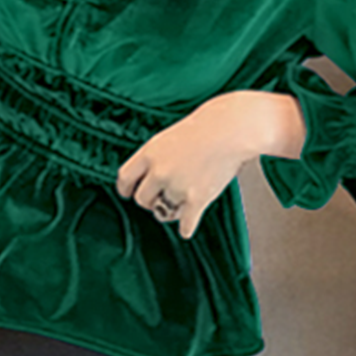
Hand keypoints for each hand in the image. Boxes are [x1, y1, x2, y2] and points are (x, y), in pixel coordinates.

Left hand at [115, 91, 274, 239]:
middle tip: (160, 197)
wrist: (230, 129)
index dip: (126, 189)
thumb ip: (154, 158)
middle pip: (142, 199)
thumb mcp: (167, 137)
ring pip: (163, 212)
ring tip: (179, 203)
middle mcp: (160, 171)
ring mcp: (178, 186)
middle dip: (150, 200)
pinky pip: (185, 223)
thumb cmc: (203, 128)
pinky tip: (186, 227)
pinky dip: (186, 227)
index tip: (128, 193)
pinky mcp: (197, 199)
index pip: (125, 178)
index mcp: (149, 153)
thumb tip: (147, 179)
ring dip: (170, 210)